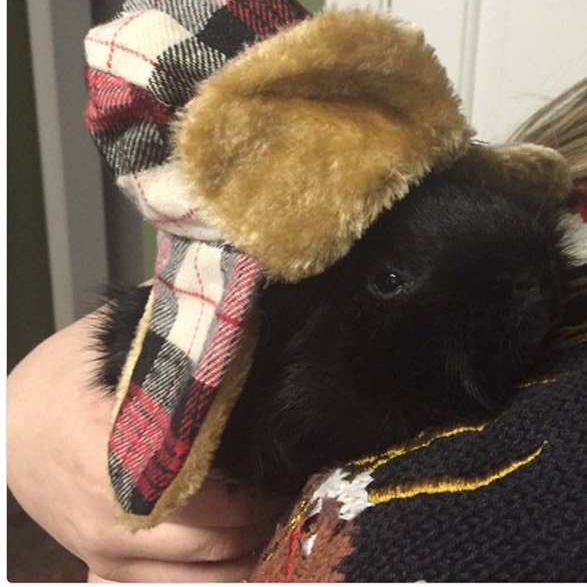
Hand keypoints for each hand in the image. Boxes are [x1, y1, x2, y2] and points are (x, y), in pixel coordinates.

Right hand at [7, 312, 286, 581]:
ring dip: (247, 550)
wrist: (12, 424)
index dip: (257, 483)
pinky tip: (244, 544)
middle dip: (262, 515)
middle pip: (214, 537)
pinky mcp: (103, 567)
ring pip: (201, 577)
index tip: (288, 461)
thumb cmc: (69, 376)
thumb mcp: (119, 334)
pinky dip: (217, 575)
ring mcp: (106, 550)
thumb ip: (180, 318)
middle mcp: (112, 515)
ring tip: (276, 512)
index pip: (207, 487)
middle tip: (292, 484)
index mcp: (115, 450)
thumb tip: (241, 293)